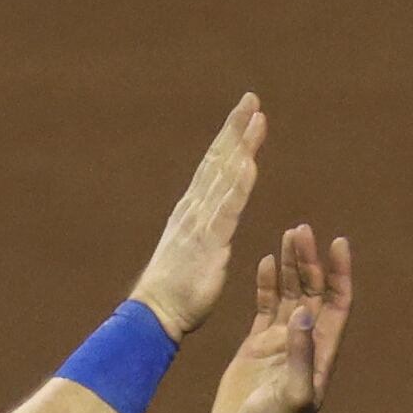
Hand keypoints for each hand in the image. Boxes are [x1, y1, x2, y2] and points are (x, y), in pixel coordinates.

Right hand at [129, 93, 267, 338]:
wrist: (155, 313)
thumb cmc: (175, 292)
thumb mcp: (193, 253)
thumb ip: (204, 233)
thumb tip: (213, 223)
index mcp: (192, 211)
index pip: (213, 168)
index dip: (229, 140)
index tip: (244, 115)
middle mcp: (194, 209)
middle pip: (218, 160)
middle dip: (234, 128)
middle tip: (251, 99)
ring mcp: (200, 222)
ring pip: (224, 175)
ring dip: (241, 144)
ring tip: (256, 117)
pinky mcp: (209, 241)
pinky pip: (227, 207)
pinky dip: (238, 182)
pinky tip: (250, 161)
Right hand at [208, 225, 353, 412]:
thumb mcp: (292, 395)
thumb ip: (300, 356)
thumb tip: (304, 315)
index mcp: (320, 352)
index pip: (337, 303)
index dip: (340, 273)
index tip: (338, 242)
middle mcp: (304, 342)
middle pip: (313, 290)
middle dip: (311, 260)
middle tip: (303, 229)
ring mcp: (280, 341)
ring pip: (290, 293)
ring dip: (291, 265)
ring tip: (290, 234)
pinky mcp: (256, 344)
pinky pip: (265, 305)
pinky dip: (266, 283)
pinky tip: (266, 261)